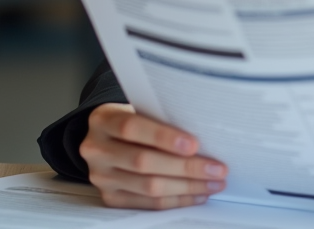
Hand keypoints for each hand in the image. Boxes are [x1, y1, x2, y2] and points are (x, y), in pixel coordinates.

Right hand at [80, 103, 227, 208]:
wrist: (105, 138)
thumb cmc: (133, 119)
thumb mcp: (140, 109)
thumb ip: (162, 118)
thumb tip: (206, 134)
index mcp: (103, 121)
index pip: (132, 128)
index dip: (164, 137)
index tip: (194, 144)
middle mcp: (96, 150)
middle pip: (143, 162)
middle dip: (186, 167)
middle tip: (217, 168)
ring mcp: (101, 177)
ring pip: (148, 187)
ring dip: (187, 187)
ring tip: (214, 183)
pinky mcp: (110, 197)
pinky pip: (147, 204)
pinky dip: (176, 200)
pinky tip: (197, 195)